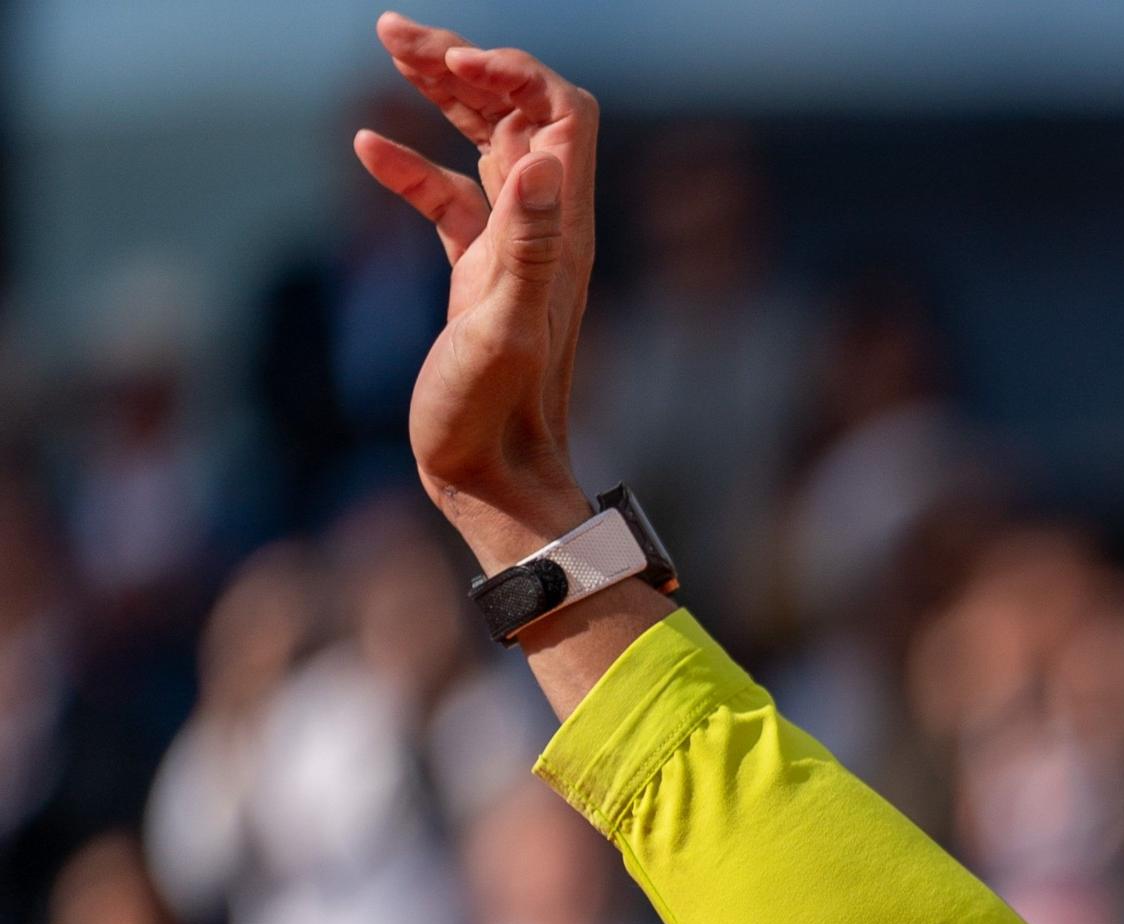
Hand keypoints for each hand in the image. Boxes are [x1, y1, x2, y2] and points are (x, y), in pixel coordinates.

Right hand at [353, 12, 602, 568]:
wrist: (491, 480)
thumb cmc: (494, 414)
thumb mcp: (506, 325)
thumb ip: (529, 244)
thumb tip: (540, 161)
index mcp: (558, 230)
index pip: (560, 116)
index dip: (515, 74)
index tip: (451, 62)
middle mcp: (543, 230)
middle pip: (518, 115)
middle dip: (463, 64)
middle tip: (393, 28)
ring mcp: (509, 249)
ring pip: (482, 146)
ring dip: (438, 95)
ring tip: (385, 49)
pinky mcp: (475, 275)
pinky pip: (450, 198)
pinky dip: (412, 165)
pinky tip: (366, 147)